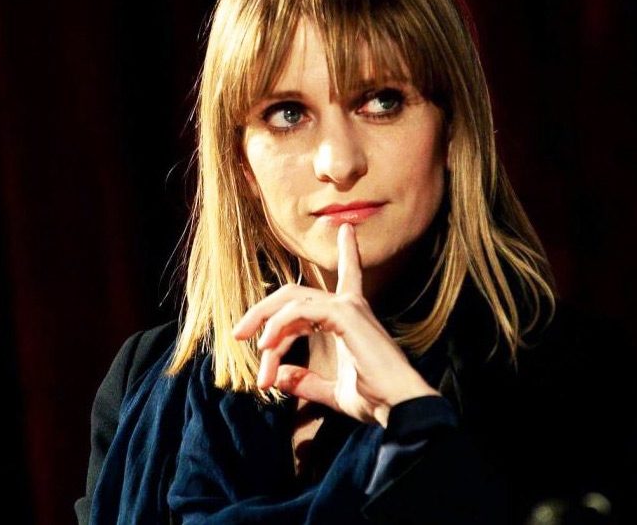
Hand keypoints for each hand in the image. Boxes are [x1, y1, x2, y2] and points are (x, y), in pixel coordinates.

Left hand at [232, 223, 440, 426]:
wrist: (398, 407)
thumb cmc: (375, 400)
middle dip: (262, 311)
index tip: (346, 230)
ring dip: (263, 322)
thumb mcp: (334, 392)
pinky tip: (267, 346)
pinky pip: (300, 311)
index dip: (347, 253)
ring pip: (291, 301)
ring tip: (250, 347)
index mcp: (351, 319)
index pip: (347, 277)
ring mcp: (349, 307)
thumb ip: (306, 382)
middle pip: (294, 294)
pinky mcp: (345, 314)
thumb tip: (281, 376)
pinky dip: (278, 326)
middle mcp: (351, 306)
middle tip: (238, 333)